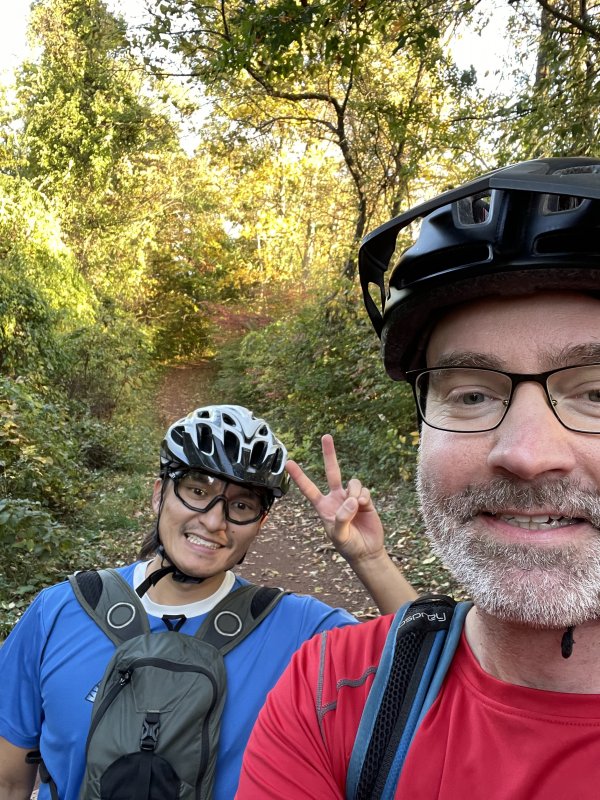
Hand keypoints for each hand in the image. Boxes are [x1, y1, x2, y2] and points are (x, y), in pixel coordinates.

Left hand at [285, 434, 384, 565]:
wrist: (367, 551)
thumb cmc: (348, 545)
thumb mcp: (339, 535)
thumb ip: (342, 518)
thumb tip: (351, 500)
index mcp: (323, 506)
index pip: (309, 488)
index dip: (299, 476)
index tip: (289, 462)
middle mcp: (336, 498)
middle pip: (332, 471)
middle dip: (329, 454)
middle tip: (326, 436)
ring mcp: (351, 497)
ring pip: (352, 481)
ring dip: (354, 491)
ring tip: (356, 505)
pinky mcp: (364, 500)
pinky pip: (363, 489)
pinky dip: (363, 496)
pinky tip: (364, 506)